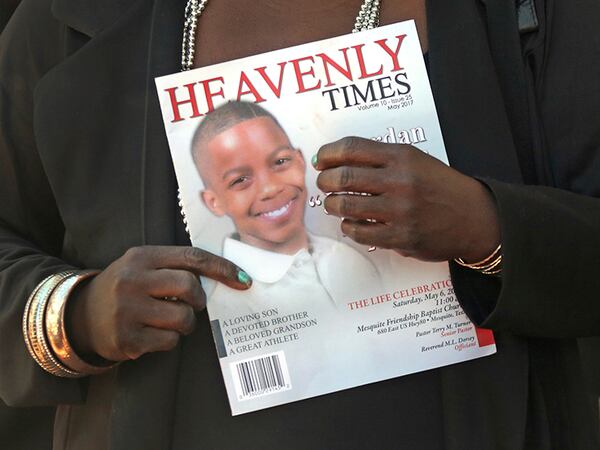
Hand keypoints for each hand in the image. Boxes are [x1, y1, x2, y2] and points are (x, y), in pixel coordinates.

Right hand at [66, 246, 250, 361]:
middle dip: (198, 299)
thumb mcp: (143, 266)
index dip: (222, 268)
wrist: (80, 316)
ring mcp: (127, 310)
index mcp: (142, 257)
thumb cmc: (125, 288)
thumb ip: (175, 267)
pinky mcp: (126, 338)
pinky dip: (169, 339)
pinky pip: (169, 341)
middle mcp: (132, 280)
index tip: (243, 279)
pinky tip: (153, 334)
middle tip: (192, 305)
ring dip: (185, 323)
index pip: (192, 257)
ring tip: (169, 320)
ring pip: (183, 318)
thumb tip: (226, 277)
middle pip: (190, 287)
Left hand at [314, 137, 499, 261]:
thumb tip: (335, 161)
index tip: (320, 160)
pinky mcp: (400, 237)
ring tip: (334, 204)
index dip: (327, 154)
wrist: (475, 218)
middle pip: (343, 176)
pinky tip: (352, 224)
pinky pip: (359, 232)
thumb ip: (380, 159)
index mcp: (402, 156)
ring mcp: (399, 210)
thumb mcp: (416, 160)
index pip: (351, 148)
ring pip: (345, 205)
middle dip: (325, 181)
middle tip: (325, 184)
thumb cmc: (441, 187)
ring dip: (332, 205)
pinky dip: (348, 227)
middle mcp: (399, 181)